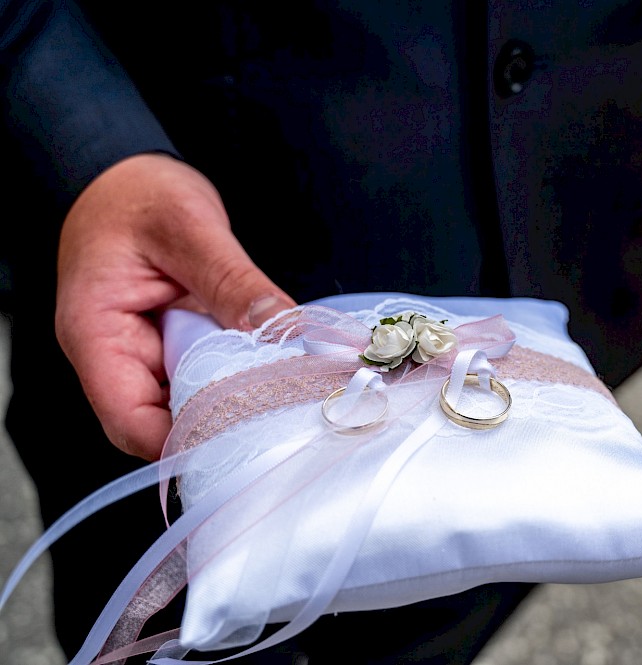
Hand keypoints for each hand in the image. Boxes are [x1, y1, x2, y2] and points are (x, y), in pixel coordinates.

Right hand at [55, 153, 296, 459]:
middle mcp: (117, 356)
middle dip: (223, 420)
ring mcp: (148, 352)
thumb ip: (233, 281)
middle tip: (285, 411)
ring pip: (193, 399)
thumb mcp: (188, 228)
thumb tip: (282, 328)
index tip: (247, 435)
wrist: (125, 175)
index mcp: (96, 335)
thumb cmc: (137, 193)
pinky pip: (208, 372)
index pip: (130, 421)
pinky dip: (240, 370)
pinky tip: (278, 364)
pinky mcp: (176, 342)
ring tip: (290, 389)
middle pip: (165, 420)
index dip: (185, 440)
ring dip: (238, 395)